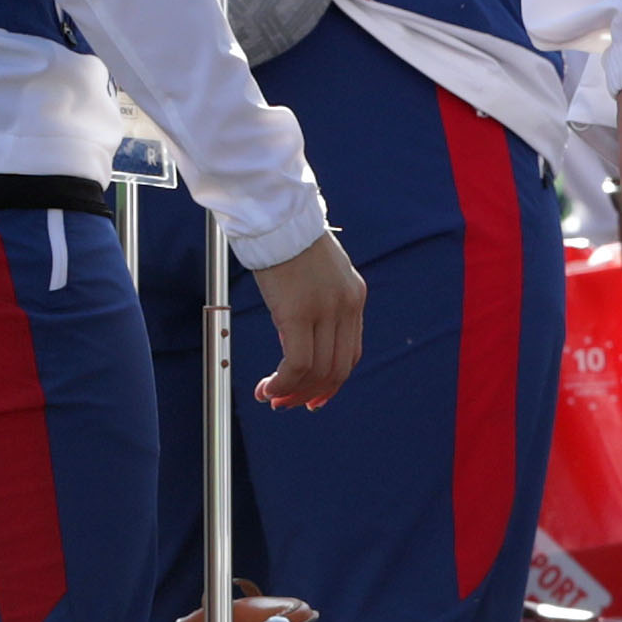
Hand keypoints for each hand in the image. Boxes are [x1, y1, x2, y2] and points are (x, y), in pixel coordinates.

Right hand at [251, 232, 365, 409]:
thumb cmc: (288, 241)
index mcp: (354, 297)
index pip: (351, 353)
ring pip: (317, 371)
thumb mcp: (317, 274)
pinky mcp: (298, 313)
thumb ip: (317, 305)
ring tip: (272, 397)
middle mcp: (346, 306)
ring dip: (293, 392)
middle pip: (337, 368)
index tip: (313, 396)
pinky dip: (283, 383)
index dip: (332, 382)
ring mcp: (325, 310)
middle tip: (288, 404)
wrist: (276, 217)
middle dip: (311, 393)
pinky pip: (297, 364)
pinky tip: (268, 387)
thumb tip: (297, 339)